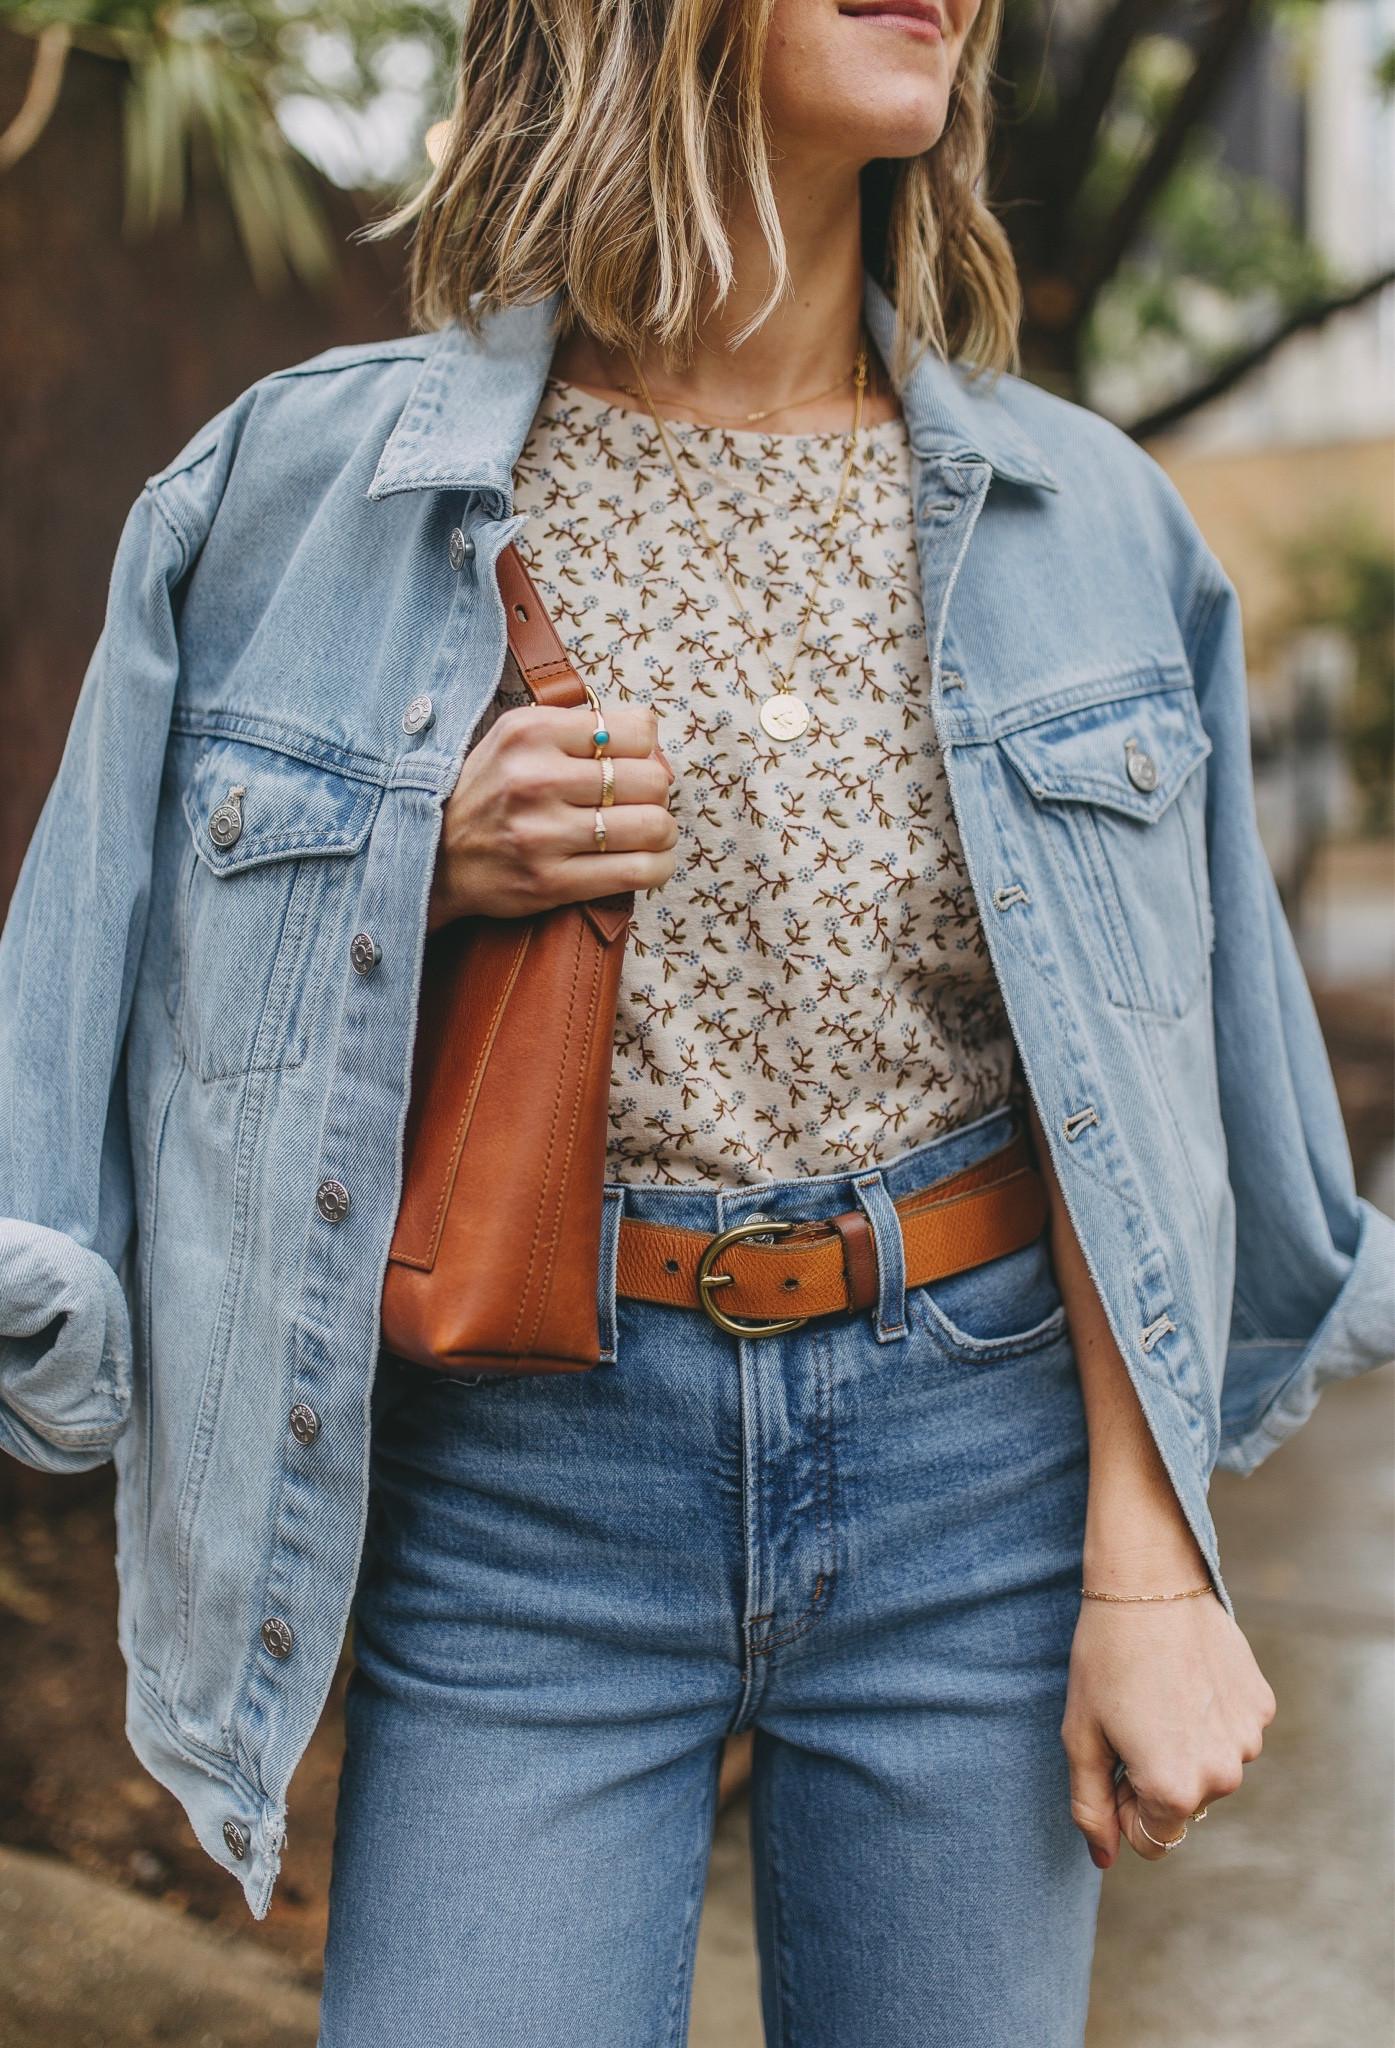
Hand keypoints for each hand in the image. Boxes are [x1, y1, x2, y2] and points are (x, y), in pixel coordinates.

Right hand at [428, 703, 677, 928]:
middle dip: (658, 793)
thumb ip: (578, 728)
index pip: (635, 731)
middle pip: (651, 779)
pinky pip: (637, 872)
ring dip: (664, 832)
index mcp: (532, 733)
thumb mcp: (517, 737)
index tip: (633, 765)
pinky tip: (650, 862)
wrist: (436, 856)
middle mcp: (537, 779)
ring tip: (651, 833)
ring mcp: (544, 834)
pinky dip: (657, 867)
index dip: (646, 751)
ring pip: (652, 826)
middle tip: (644, 803)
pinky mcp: (552, 881)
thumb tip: (653, 738)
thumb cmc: (491, 792)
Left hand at [1063, 1591, 1275, 1867]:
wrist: (1148, 1583)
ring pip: (1210, 1769)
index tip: (1112, 1761)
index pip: (1152, 1840)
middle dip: (1155, 1778)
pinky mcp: (1262, 1707)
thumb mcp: (1081, 1735)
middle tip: (1131, 1720)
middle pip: (1183, 1806)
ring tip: (1158, 1693)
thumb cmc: (1104, 1658)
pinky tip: (1186, 1677)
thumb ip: (1090, 1807)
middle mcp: (1221, 1776)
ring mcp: (1248, 1741)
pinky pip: (1231, 1733)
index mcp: (1173, 1790)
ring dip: (1185, 1747)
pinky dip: (1210, 1717)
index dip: (1124, 1806)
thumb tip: (1105, 1859)